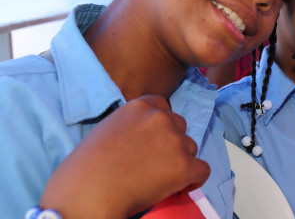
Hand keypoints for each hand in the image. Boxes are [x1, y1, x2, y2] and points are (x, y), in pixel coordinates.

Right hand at [40, 95, 209, 218]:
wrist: (85, 197)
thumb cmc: (83, 171)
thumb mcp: (106, 132)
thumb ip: (131, 128)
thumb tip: (147, 141)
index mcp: (138, 106)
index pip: (163, 107)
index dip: (161, 127)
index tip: (152, 143)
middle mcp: (160, 118)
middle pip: (180, 126)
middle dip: (171, 144)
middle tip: (154, 164)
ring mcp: (174, 141)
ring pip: (191, 148)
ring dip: (180, 162)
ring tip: (158, 179)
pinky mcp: (183, 166)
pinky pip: (202, 171)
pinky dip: (193, 181)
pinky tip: (177, 188)